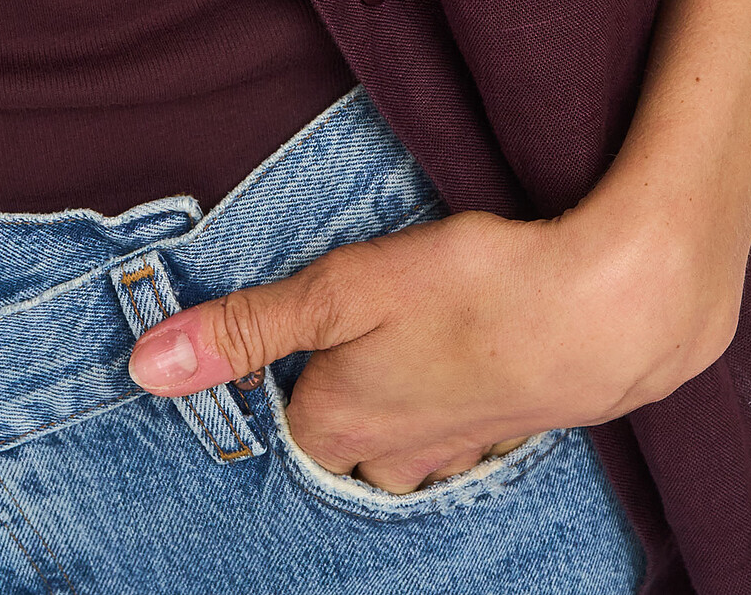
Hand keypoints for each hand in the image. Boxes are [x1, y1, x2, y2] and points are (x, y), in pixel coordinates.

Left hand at [126, 202, 740, 493]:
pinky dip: (452, 391)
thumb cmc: (473, 289)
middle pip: (332, 433)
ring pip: (395, 436)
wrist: (608, 312)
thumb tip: (143, 365)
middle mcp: (386, 461)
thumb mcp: (344, 289)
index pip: (269, 412)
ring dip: (394, 392)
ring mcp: (451, 454)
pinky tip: (468, 348)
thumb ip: (247, 327)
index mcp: (332, 428)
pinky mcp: (504, 433)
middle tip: (355, 318)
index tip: (295, 314)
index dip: (273, 362)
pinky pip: (454, 425)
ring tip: (409, 331)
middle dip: (334, 384)